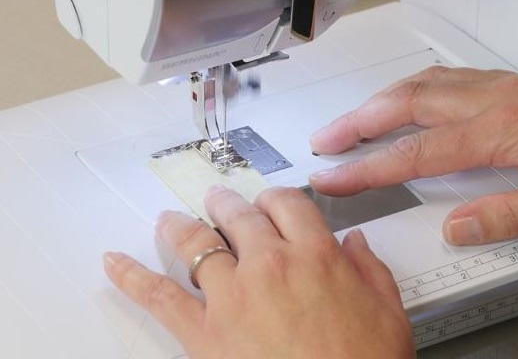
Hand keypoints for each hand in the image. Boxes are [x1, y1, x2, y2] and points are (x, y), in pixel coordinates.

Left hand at [103, 186, 414, 358]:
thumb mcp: (388, 314)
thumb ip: (372, 270)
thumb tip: (357, 244)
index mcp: (316, 256)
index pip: (288, 206)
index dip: (276, 198)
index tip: (270, 201)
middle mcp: (271, 266)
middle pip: (241, 217)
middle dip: (227, 203)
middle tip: (218, 199)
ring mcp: (233, 296)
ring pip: (197, 243)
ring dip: (182, 225)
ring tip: (171, 218)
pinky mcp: (204, 332)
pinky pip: (161, 296)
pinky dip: (132, 276)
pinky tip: (115, 263)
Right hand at [310, 67, 517, 245]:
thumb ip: (512, 216)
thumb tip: (457, 229)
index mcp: (503, 130)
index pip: (416, 152)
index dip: (368, 168)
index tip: (335, 179)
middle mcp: (493, 100)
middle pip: (405, 104)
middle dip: (356, 122)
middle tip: (325, 140)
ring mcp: (499, 86)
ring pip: (420, 84)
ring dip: (377, 101)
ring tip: (350, 121)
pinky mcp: (508, 83)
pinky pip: (443, 77)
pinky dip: (409, 88)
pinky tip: (403, 98)